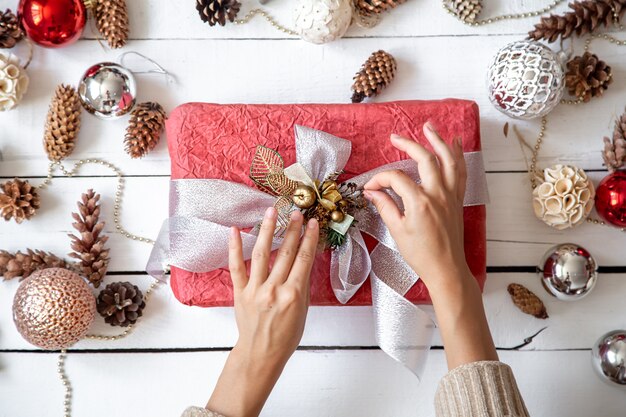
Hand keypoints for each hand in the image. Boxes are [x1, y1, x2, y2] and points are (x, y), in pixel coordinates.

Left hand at [206, 208, 318, 416]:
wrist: (261, 354)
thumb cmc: (285, 337)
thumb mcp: (303, 311)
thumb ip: (302, 285)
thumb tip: (305, 261)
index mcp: (293, 295)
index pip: (304, 259)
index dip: (310, 239)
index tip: (313, 223)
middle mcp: (274, 289)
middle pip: (286, 252)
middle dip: (293, 229)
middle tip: (296, 212)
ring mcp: (255, 289)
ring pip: (262, 253)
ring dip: (268, 230)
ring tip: (272, 212)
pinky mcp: (240, 292)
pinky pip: (236, 266)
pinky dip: (234, 247)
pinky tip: (235, 230)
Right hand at [363, 122, 468, 288]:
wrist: (446, 268)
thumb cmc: (421, 254)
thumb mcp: (397, 230)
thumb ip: (384, 206)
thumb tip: (372, 191)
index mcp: (420, 202)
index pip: (396, 178)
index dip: (380, 179)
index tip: (371, 187)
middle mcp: (438, 194)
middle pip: (425, 159)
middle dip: (409, 144)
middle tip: (396, 137)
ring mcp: (450, 195)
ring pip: (448, 160)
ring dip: (439, 141)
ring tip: (430, 127)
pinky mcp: (457, 200)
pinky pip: (461, 172)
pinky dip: (458, 156)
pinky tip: (455, 144)